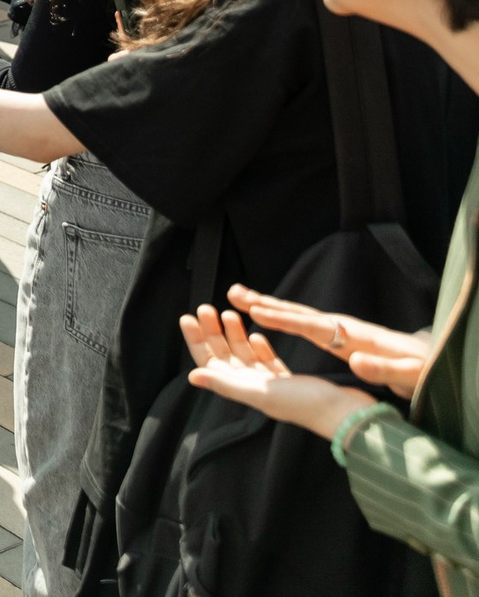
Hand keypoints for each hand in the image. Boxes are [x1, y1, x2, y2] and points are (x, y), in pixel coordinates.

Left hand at [181, 302, 374, 441]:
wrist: (346, 414)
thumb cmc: (304, 404)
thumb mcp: (260, 392)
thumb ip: (226, 384)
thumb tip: (192, 377)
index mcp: (242, 390)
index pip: (209, 363)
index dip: (197, 341)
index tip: (188, 316)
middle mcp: (253, 387)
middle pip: (225, 356)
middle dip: (213, 332)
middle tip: (207, 307)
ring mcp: (271, 385)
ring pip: (245, 355)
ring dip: (234, 335)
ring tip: (228, 314)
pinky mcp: (290, 381)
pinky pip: (267, 362)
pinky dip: (259, 347)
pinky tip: (256, 334)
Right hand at [228, 285, 433, 398]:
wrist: (432, 363)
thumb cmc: (422, 371)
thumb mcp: (408, 374)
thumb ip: (383, 368)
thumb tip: (355, 361)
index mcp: (357, 337)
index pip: (315, 326)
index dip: (286, 320)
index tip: (258, 312)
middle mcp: (345, 328)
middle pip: (300, 313)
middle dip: (267, 303)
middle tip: (235, 293)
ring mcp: (341, 330)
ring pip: (298, 314)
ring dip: (268, 305)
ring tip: (239, 296)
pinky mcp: (340, 336)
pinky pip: (303, 323)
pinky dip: (281, 315)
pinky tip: (267, 315)